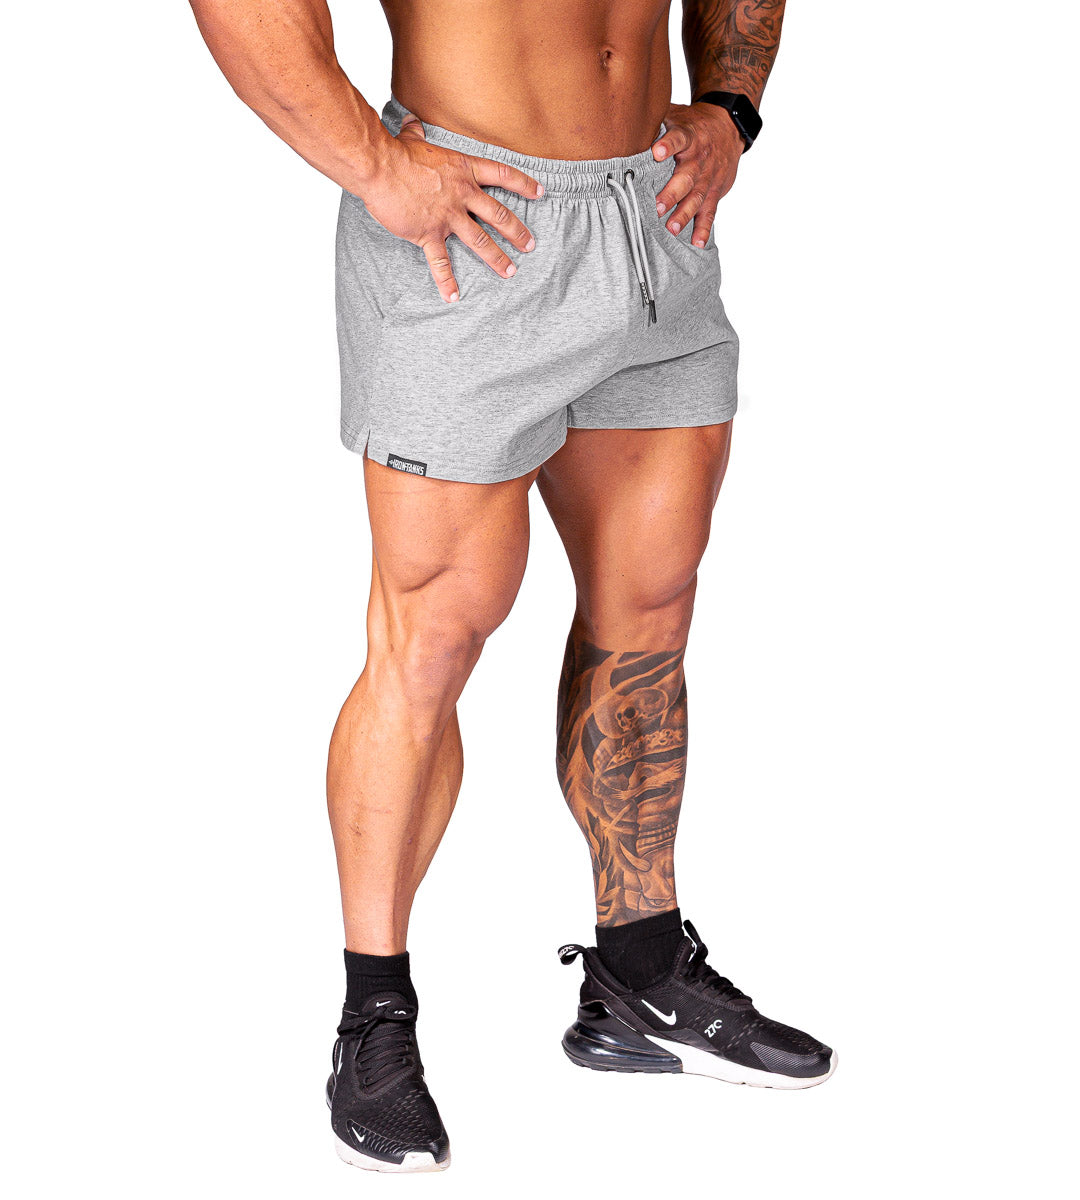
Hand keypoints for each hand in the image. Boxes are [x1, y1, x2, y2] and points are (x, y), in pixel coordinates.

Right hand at [361, 110, 543, 302]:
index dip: (523, 184)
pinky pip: (440, 262)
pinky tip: (453, 297)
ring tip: (510, 271)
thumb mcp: (411, 139)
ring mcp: (447, 216)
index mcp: (463, 170)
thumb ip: (417, 133)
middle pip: (499, 214)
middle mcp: (461, 194)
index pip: (502, 175)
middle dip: (517, 231)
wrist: (380, 168)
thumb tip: (413, 123)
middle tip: (530, 245)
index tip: (540, 192)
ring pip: (480, 241)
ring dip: (497, 258)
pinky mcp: (429, 234)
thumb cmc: (395, 152)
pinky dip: (446, 281)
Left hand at [650, 102, 743, 247]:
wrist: (728, 126)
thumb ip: (656, 123)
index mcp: (689, 137)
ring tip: (672, 228)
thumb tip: (625, 128)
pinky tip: (698, 242)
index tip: (657, 153)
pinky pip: (710, 212)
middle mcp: (699, 159)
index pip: (679, 138)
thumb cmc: (693, 124)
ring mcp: (708, 177)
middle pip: (686, 177)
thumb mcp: (677, 116)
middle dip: (671, 193)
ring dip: (684, 214)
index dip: (669, 145)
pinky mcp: (714, 191)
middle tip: (656, 207)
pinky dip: (704, 228)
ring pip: (696, 198)